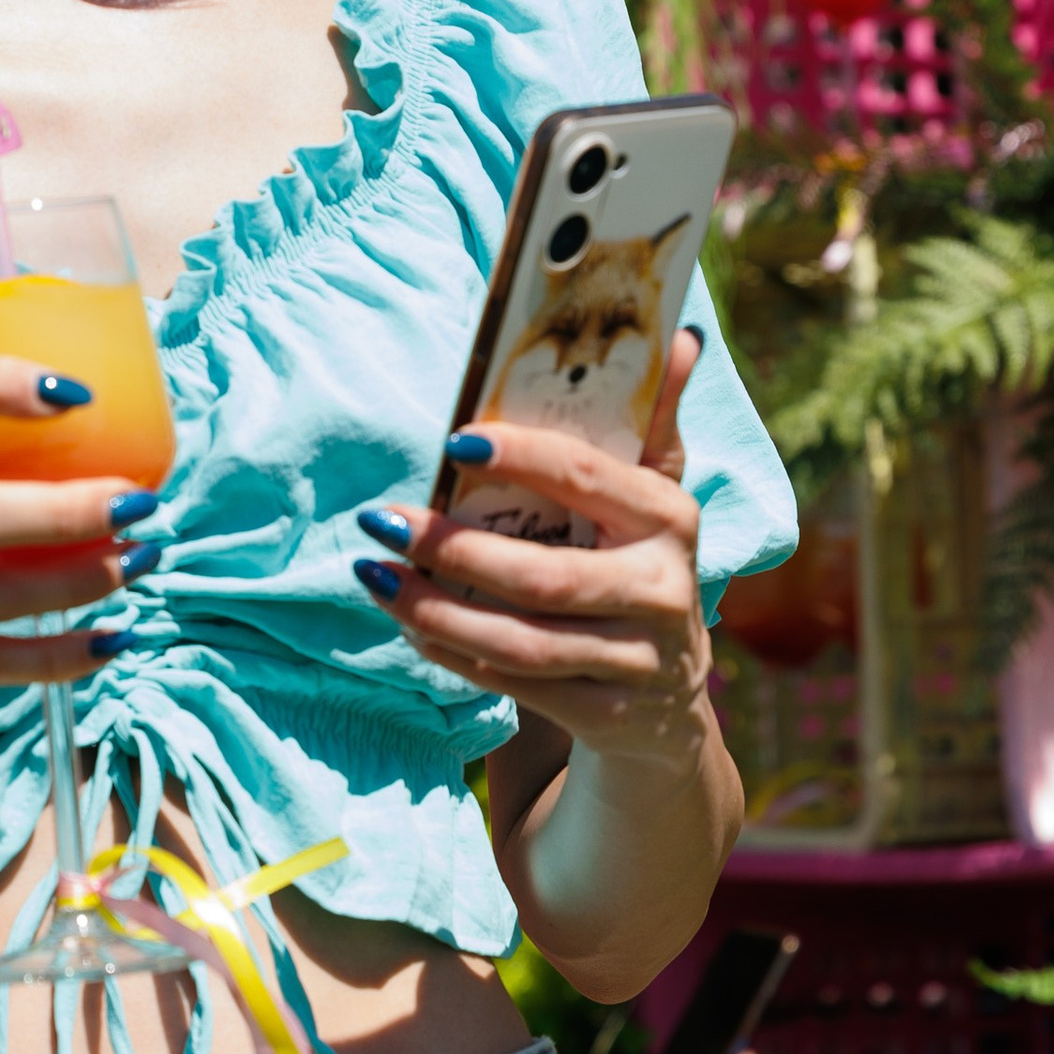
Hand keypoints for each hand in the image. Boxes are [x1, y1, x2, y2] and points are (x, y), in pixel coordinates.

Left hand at [353, 329, 709, 763]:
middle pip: (544, 576)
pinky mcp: (606, 716)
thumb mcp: (654, 497)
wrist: (667, 706)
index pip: (590, 478)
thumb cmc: (637, 570)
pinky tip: (409, 624)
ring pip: (520, 641)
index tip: (454, 437)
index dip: (522, 456)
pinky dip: (453, 655)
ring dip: (434, 610)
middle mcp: (663, 591)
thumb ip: (656, 420)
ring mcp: (637, 662)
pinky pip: (514, 685)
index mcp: (671, 519)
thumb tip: (681, 336)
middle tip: (380, 519)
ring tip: (372, 575)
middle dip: (451, 548)